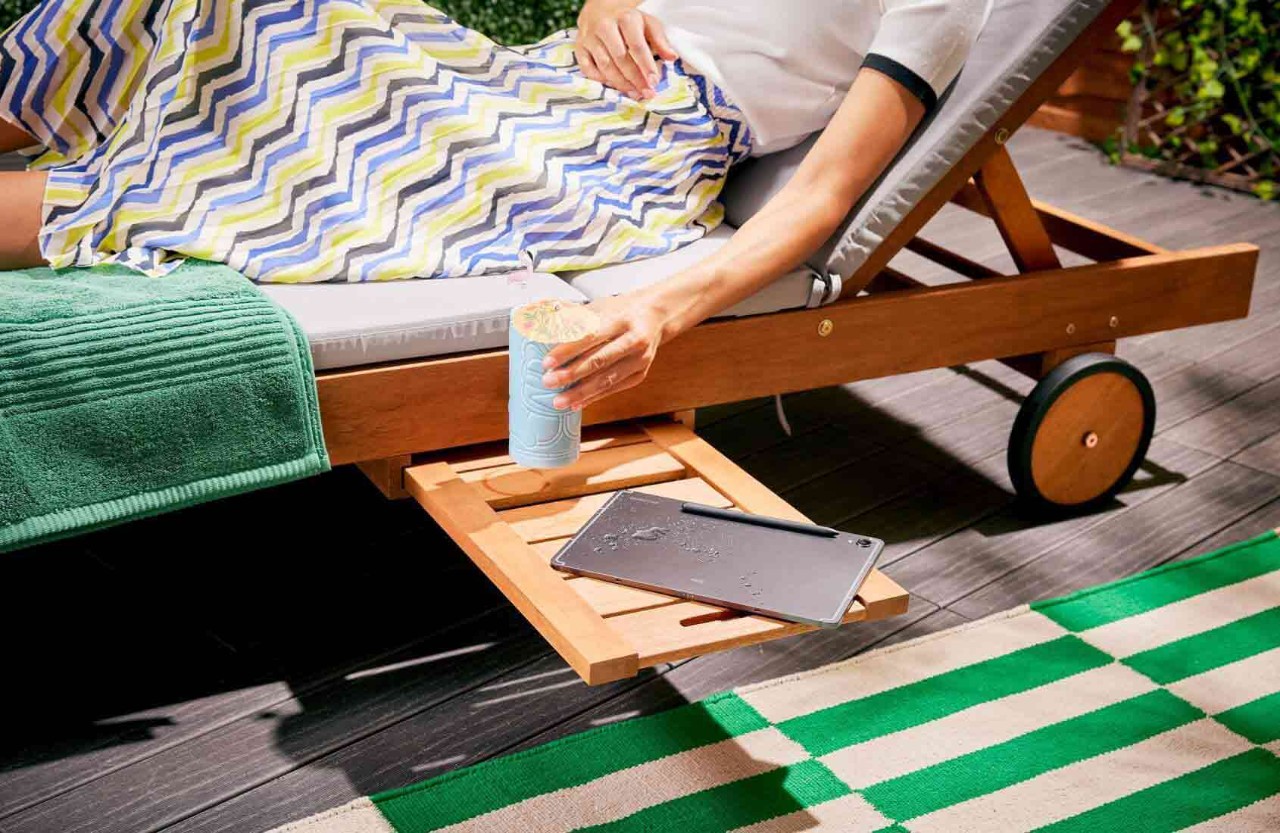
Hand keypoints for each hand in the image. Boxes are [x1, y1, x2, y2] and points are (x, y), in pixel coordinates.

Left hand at [541, 292, 671, 410]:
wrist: (657, 316)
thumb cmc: (621, 310)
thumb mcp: (599, 306)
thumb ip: (573, 318)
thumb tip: (541, 327)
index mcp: (620, 320)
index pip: (589, 337)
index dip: (567, 351)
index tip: (547, 362)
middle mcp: (633, 340)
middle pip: (599, 361)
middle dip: (571, 374)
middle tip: (548, 382)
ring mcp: (640, 359)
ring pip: (607, 380)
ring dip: (581, 392)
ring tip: (559, 401)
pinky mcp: (640, 374)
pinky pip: (614, 389)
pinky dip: (594, 397)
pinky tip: (576, 403)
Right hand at [575, 0, 677, 99]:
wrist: (599, 10)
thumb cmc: (628, 20)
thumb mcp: (647, 23)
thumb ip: (660, 40)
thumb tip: (672, 57)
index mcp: (625, 18)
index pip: (637, 46)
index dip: (646, 66)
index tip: (654, 82)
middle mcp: (604, 26)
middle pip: (620, 58)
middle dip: (635, 79)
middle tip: (646, 93)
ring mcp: (589, 37)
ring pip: (605, 66)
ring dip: (620, 83)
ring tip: (634, 93)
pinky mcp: (579, 47)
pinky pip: (589, 70)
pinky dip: (602, 81)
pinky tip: (615, 86)